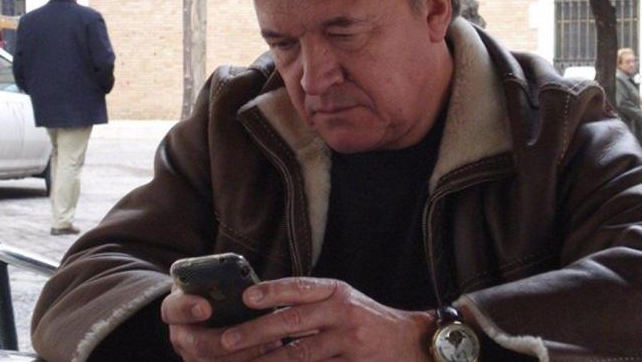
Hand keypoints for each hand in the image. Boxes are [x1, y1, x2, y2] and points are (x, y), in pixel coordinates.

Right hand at [161, 287, 282, 360]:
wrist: (212, 311)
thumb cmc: (215, 290)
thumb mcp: (212, 280)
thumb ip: (223, 280)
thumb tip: (252, 284)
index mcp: (176, 308)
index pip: (173, 309)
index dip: (188, 308)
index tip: (206, 307)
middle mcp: (181, 335)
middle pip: (196, 343)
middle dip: (221, 340)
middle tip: (246, 333)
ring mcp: (193, 356)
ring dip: (243, 354)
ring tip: (270, 342)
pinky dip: (250, 360)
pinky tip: (271, 350)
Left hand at [221, 277, 434, 360]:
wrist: (412, 343)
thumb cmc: (370, 322)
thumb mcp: (346, 302)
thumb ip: (314, 304)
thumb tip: (269, 309)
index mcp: (337, 292)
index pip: (300, 287)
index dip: (272, 291)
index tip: (246, 297)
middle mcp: (342, 311)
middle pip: (293, 320)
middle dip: (257, 331)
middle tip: (228, 340)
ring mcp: (349, 339)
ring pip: (300, 352)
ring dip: (268, 360)